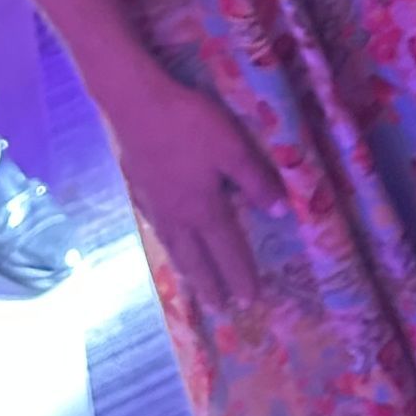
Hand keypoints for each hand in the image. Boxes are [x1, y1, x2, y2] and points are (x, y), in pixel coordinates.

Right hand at [102, 71, 284, 308]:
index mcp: (205, 208)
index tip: (249, 302)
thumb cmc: (190, 125)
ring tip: (193, 286)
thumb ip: (255, 181)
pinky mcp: (138, 188)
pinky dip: (165, 242)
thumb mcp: (232, 148)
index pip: (228, 250)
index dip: (240, 275)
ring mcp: (155, 204)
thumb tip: (279, 213)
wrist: (136, 106)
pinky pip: (155, 227)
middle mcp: (179, 215)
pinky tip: (164, 238)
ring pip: (174, 247)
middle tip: (221, 309)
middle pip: (198, 258)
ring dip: (187, 270)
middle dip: (212, 284)